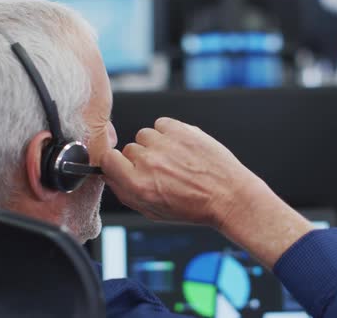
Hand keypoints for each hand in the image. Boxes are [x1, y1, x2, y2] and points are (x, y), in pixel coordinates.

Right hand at [101, 117, 314, 267]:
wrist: (228, 196)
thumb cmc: (195, 207)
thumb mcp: (154, 212)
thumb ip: (127, 194)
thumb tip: (110, 176)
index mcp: (138, 185)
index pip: (107, 160)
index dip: (117, 163)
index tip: (126, 166)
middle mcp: (149, 163)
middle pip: (129, 149)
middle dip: (141, 159)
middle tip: (163, 170)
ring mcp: (166, 144)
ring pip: (145, 135)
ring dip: (156, 144)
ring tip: (175, 159)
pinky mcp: (181, 130)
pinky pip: (161, 123)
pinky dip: (169, 132)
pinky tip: (182, 147)